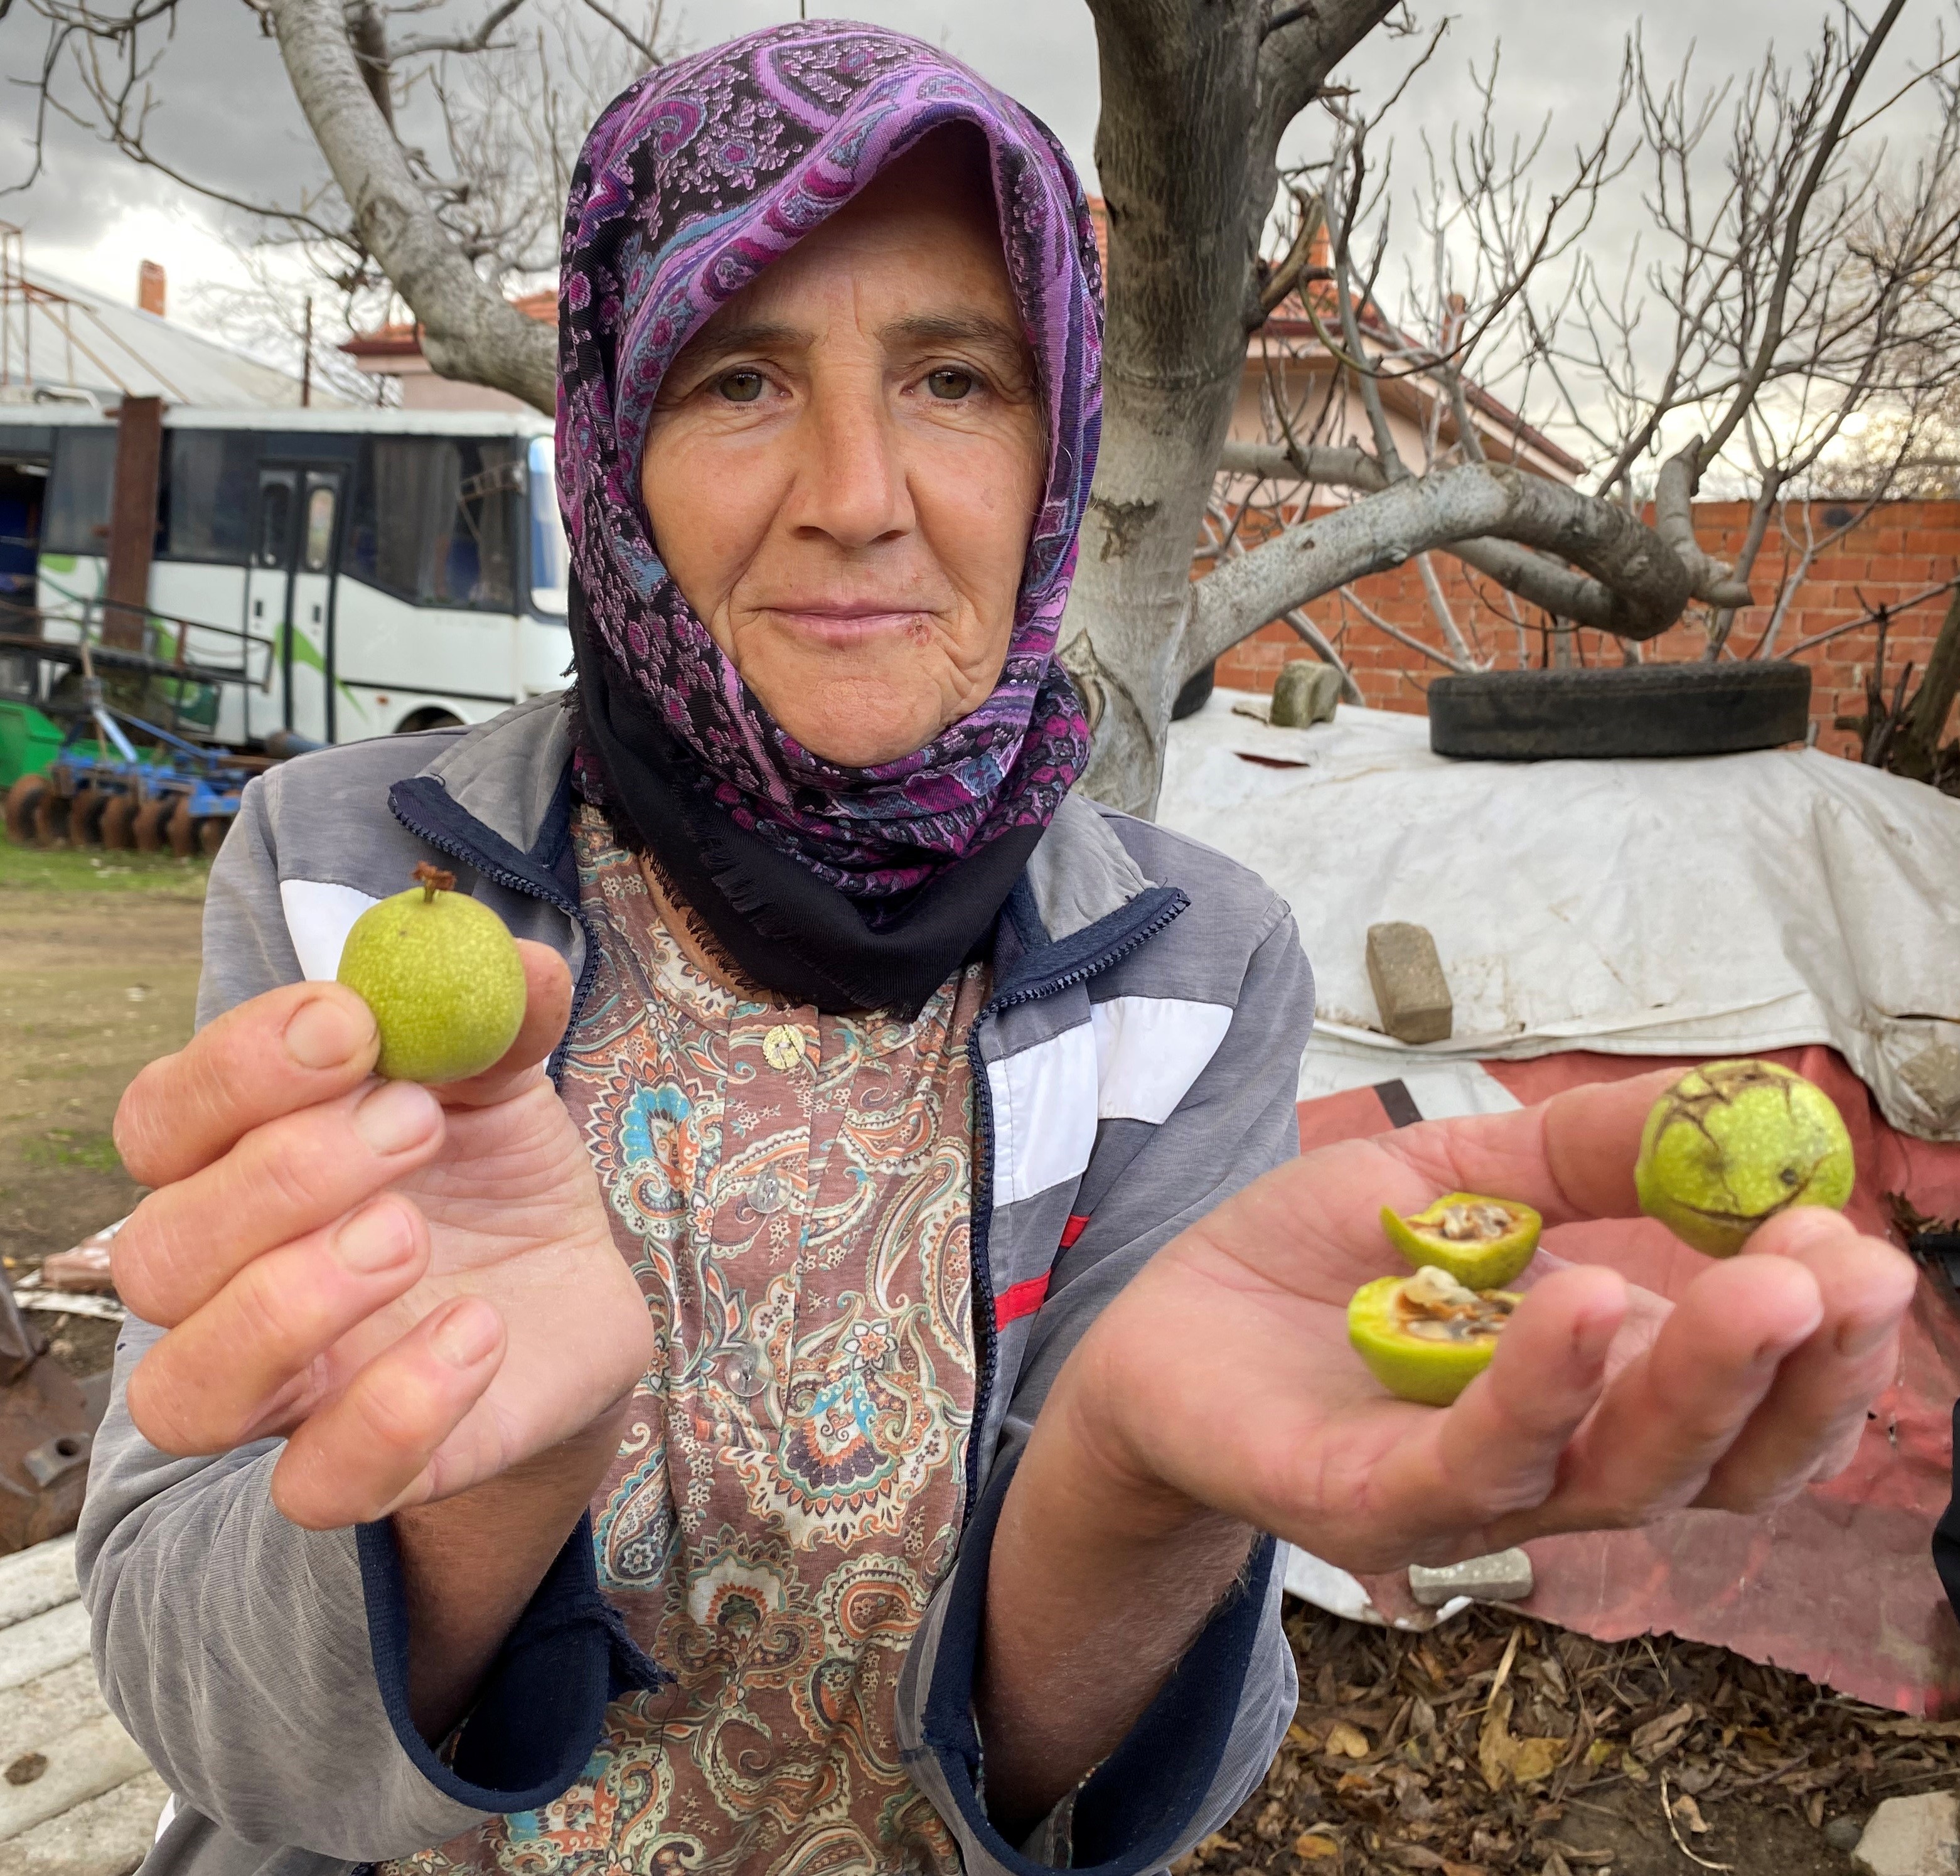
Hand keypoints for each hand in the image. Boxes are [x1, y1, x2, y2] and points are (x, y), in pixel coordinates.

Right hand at [112, 953, 653, 1529]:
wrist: (569, 1301)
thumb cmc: (494, 1180)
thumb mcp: (506, 1082)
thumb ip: (501, 1019)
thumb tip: (520, 962)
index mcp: (239, 1163)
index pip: (162, 1118)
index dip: (237, 1068)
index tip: (351, 1022)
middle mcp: (230, 1282)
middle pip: (159, 1253)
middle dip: (280, 1177)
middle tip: (412, 1124)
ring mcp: (287, 1389)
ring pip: (185, 1391)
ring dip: (292, 1301)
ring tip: (411, 1234)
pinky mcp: (363, 1469)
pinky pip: (316, 1484)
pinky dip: (393, 1411)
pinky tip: (479, 1333)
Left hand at [1045, 1070, 1915, 1571]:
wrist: (1164, 1325)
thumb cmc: (1318, 1262)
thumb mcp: (1463, 1175)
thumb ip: (1586, 1149)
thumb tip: (1732, 1107)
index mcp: (1599, 1387)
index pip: (1748, 1397)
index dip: (1817, 1334)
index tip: (1856, 1239)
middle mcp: (1559, 1458)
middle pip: (1720, 1459)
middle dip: (1800, 1371)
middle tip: (1853, 1272)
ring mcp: (1470, 1492)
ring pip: (1622, 1474)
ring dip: (1704, 1381)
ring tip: (1765, 1284)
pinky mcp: (1373, 1502)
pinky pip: (1478, 1459)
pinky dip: (1544, 1386)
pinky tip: (1591, 1300)